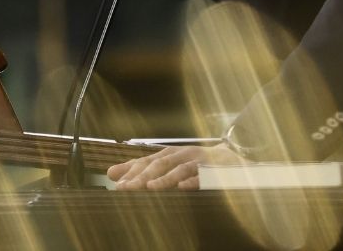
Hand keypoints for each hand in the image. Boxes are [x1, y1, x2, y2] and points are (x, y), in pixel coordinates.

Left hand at [108, 143, 246, 189]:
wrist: (231, 160)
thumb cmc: (194, 164)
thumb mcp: (168, 163)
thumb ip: (141, 168)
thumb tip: (111, 172)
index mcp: (170, 154)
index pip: (147, 161)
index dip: (132, 170)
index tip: (116, 182)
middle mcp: (182, 155)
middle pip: (160, 164)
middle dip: (142, 176)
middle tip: (126, 188)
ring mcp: (199, 161)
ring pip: (180, 169)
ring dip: (165, 178)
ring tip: (150, 188)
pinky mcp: (215, 170)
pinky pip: (204, 176)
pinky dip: (193, 181)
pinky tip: (182, 187)